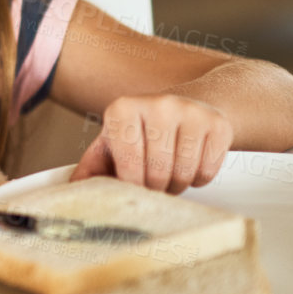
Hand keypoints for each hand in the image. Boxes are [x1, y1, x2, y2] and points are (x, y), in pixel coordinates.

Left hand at [71, 94, 232, 193]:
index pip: (128, 163)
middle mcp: (158, 104)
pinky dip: (199, 179)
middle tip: (154, 183)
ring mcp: (191, 111)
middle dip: (155, 187)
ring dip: (177, 185)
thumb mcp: (112, 145)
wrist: (185, 108)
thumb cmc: (141, 133)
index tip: (133, 185)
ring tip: (170, 175)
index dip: (131, 183)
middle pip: (157, 172)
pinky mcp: (218, 123)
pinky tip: (190, 164)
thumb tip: (74, 189)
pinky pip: (208, 171)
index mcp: (123, 109)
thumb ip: (92, 167)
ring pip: (184, 173)